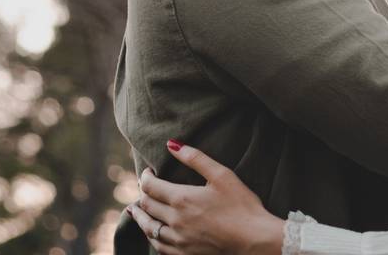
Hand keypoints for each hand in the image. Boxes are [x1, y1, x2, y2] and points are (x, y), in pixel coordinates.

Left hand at [126, 141, 284, 254]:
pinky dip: (150, 236)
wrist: (253, 239)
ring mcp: (178, 239)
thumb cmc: (241, 204)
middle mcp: (174, 220)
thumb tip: (171, 144)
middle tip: (143, 187)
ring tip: (133, 210)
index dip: (146, 177)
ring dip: (139, 217)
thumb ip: (195, 158)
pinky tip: (151, 233)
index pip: (151, 186)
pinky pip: (158, 246)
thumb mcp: (222, 175)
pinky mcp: (184, 253)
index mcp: (182, 198)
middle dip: (142, 193)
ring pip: (148, 227)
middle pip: (147, 205)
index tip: (148, 171)